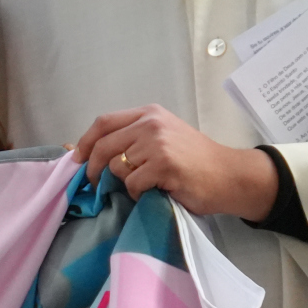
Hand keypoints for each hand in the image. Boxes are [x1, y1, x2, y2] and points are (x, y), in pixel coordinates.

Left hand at [74, 104, 278, 219]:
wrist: (230, 176)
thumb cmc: (194, 162)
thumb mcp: (162, 139)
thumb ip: (130, 139)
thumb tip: (84, 152)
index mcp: (149, 114)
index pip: (103, 122)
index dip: (85, 142)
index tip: (77, 159)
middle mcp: (151, 124)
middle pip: (104, 145)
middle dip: (93, 168)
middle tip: (94, 183)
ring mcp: (158, 143)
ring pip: (118, 167)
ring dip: (124, 183)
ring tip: (144, 185)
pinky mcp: (164, 165)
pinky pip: (132, 184)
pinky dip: (137, 194)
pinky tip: (154, 192)